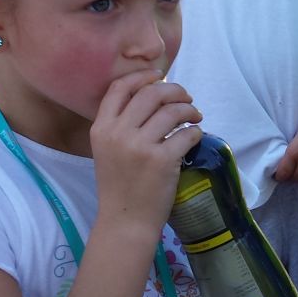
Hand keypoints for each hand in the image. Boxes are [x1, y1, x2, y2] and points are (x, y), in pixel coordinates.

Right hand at [89, 71, 201, 228]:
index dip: (142, 76)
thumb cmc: (119, 186)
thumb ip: (121, 124)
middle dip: (174, 90)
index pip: (120, 88)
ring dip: (189, 110)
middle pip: (151, 93)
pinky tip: (196, 136)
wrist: (125, 221)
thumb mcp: (107, 150)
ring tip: (195, 116)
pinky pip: (187, 134)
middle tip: (186, 98)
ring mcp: (140, 146)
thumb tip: (152, 96)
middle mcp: (118, 133)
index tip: (159, 75)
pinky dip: (196, 131)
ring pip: (173, 111)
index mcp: (101, 128)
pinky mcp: (163, 160)